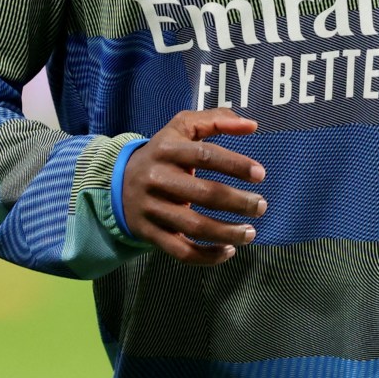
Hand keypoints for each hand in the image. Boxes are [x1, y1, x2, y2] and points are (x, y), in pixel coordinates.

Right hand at [119, 108, 266, 264]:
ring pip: (193, 226)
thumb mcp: (182, 128)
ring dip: (227, 233)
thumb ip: (216, 120)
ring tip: (250, 233)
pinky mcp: (149, 233)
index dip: (235, 165)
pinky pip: (180, 250)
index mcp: (167, 149)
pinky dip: (206, 256)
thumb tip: (251, 125)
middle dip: (238, 202)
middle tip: (261, 206)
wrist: (117, 181)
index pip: (204, 155)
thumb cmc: (163, 153)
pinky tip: (228, 251)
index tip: (260, 174)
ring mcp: (151, 208)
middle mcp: (157, 179)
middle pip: (203, 194)